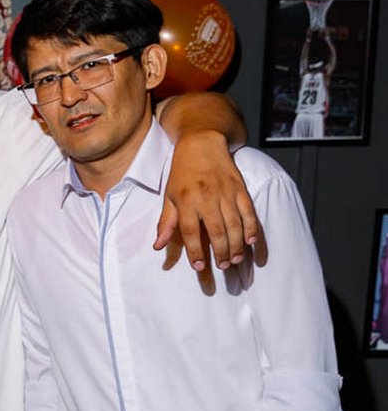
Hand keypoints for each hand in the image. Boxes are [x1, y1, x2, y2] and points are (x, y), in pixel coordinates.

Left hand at [156, 130, 261, 271]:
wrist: (202, 143)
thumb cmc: (182, 172)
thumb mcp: (169, 195)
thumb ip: (166, 222)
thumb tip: (158, 246)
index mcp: (185, 199)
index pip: (190, 230)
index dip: (194, 250)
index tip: (198, 267)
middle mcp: (206, 196)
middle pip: (216, 230)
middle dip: (221, 251)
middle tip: (223, 266)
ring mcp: (226, 192)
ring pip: (234, 224)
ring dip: (237, 244)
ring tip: (236, 259)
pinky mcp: (240, 188)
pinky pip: (248, 211)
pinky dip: (251, 227)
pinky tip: (251, 241)